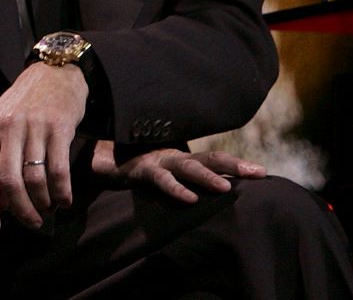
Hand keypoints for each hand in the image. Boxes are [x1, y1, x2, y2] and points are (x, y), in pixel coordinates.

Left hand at [0, 63, 87, 233]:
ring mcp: (34, 126)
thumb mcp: (3, 127)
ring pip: (35, 179)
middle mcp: (8, 126)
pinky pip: (58, 170)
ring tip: (48, 208)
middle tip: (32, 223)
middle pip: (10, 181)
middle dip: (21, 210)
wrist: (54, 71)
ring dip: (43, 202)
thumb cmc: (24, 106)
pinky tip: (64, 200)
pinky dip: (61, 192)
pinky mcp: (59, 126)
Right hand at [90, 139, 265, 202]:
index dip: (236, 164)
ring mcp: (156, 161)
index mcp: (178, 158)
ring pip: (188, 167)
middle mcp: (172, 157)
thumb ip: (173, 176)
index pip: (212, 159)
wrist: (90, 152)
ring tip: (228, 188)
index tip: (262, 172)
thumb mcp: (155, 170)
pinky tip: (191, 199)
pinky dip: (176, 190)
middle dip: (235, 165)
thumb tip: (196, 192)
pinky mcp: (139, 169)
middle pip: (209, 159)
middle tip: (260, 173)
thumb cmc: (123, 161)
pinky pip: (161, 180)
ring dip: (208, 176)